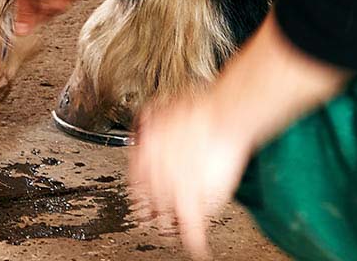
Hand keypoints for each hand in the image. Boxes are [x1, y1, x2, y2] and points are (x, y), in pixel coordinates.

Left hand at [129, 12, 349, 258]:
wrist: (221, 117)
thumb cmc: (197, 110)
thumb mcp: (163, 112)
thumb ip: (151, 124)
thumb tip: (145, 123)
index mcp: (143, 158)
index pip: (134, 185)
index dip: (139, 194)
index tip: (142, 198)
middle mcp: (153, 177)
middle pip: (147, 206)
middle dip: (152, 213)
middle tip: (156, 218)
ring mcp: (171, 193)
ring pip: (164, 222)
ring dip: (169, 229)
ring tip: (172, 232)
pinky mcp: (192, 204)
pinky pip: (192, 232)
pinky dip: (196, 244)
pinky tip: (199, 251)